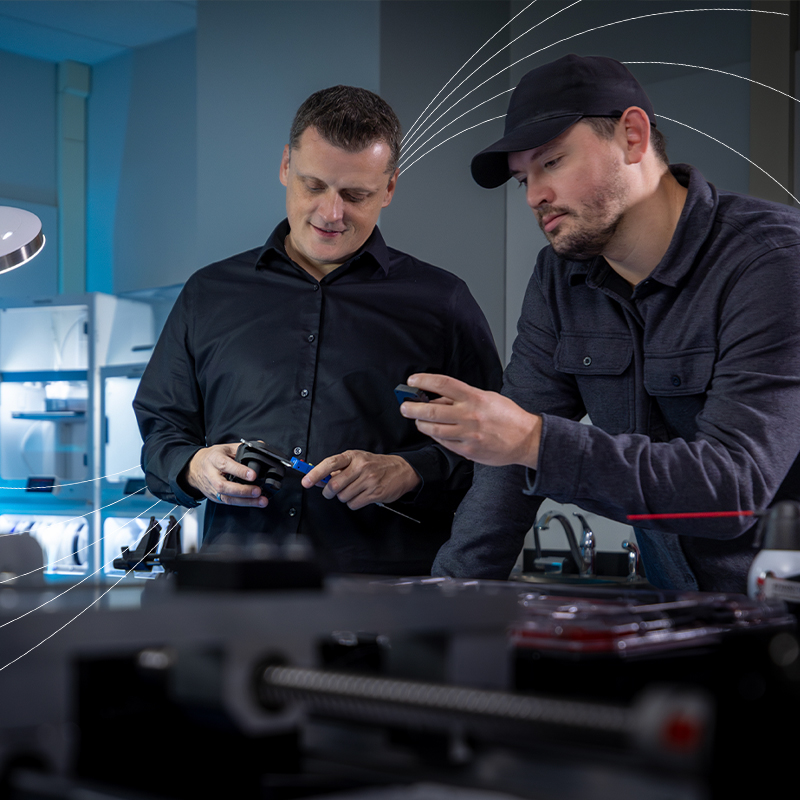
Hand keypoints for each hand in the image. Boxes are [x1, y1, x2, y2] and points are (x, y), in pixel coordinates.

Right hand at [184, 443, 267, 506]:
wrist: (194, 467)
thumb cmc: (213, 457)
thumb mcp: (226, 448)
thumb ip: (242, 449)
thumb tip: (261, 447)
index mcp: (214, 459)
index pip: (225, 465)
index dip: (239, 471)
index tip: (253, 475)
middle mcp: (211, 475)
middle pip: (224, 486)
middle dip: (242, 490)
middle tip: (258, 491)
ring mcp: (212, 488)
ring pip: (226, 498)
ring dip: (245, 501)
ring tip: (261, 500)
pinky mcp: (214, 497)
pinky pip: (228, 502)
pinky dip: (242, 503)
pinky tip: (254, 502)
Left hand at [301, 450, 420, 509]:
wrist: (401, 470)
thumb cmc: (377, 465)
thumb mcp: (358, 460)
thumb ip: (339, 469)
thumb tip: (319, 478)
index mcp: (353, 456)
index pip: (330, 463)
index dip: (315, 473)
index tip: (306, 481)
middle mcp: (361, 466)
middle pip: (334, 485)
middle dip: (329, 492)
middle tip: (330, 492)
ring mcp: (369, 480)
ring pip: (343, 496)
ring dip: (343, 497)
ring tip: (352, 491)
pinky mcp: (375, 493)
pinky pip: (353, 504)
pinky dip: (353, 503)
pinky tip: (360, 496)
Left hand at [399, 373, 541, 467]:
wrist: (526, 439)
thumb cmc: (507, 416)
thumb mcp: (487, 398)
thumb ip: (463, 397)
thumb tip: (439, 397)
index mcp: (475, 398)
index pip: (444, 384)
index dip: (424, 380)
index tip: (412, 380)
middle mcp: (469, 415)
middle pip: (432, 410)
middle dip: (412, 408)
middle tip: (404, 406)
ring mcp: (468, 434)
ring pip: (434, 429)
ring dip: (421, 424)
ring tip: (418, 420)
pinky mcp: (468, 450)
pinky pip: (444, 443)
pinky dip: (436, 436)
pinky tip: (434, 432)